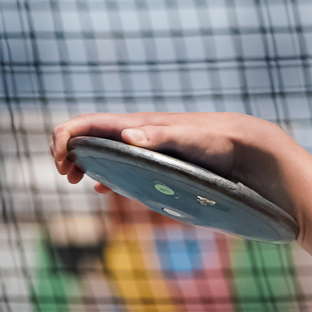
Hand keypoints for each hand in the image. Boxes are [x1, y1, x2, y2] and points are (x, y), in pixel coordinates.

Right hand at [49, 112, 301, 223]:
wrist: (250, 149)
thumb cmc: (222, 142)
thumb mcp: (192, 139)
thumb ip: (159, 135)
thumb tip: (125, 134)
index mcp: (139, 125)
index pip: (89, 123)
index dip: (65, 138)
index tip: (61, 163)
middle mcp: (140, 134)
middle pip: (91, 136)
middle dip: (70, 151)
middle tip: (68, 176)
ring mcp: (150, 149)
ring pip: (106, 151)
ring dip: (86, 163)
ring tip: (79, 180)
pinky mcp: (162, 164)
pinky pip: (125, 165)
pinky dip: (108, 174)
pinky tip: (104, 187)